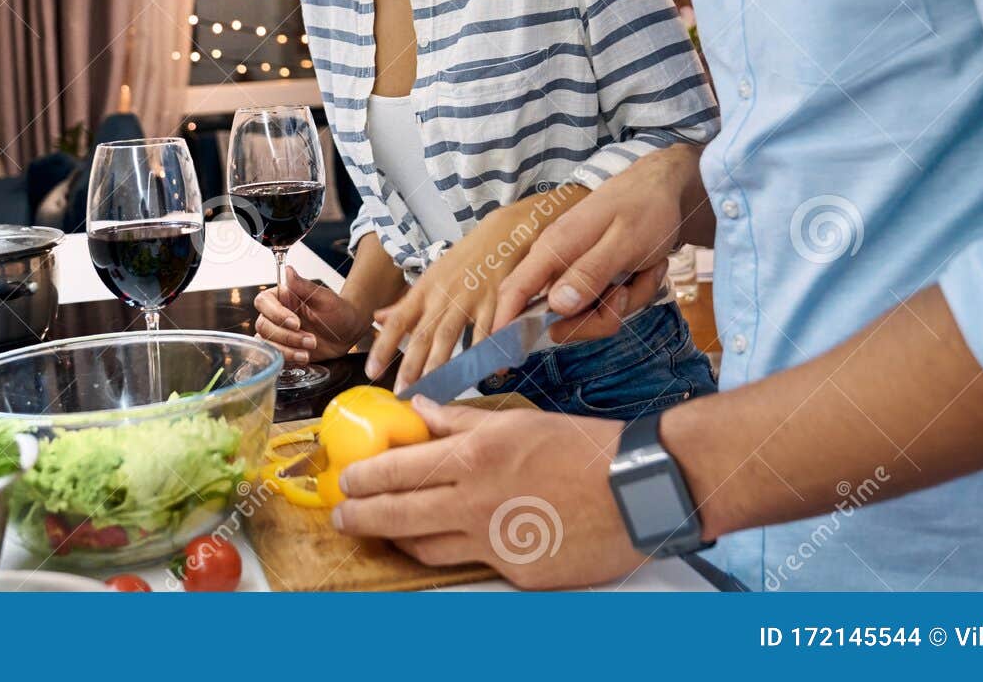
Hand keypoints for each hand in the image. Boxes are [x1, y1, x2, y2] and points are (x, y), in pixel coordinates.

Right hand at [253, 266, 368, 363]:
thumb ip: (303, 286)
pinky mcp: (283, 349)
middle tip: (311, 339)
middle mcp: (276, 315)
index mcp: (282, 298)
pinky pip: (275, 356)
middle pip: (264, 325)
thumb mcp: (324, 297)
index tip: (296, 322)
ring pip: (267, 343)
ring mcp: (278, 333)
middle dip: (287, 336)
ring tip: (310, 348)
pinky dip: (289, 358)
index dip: (276, 314)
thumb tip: (288, 270)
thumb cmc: (338, 311)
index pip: (264, 302)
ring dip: (288, 349)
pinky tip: (304, 356)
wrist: (348, 331)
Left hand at [332, 398, 644, 589]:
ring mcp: (496, 542)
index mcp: (475, 456)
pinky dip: (464, 551)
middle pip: (398, 515)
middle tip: (344, 517)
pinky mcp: (518, 572)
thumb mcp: (518, 422)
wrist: (639, 489)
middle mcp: (477, 501)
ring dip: (401, 540)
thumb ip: (462, 419)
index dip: (364, 478)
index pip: (399, 470)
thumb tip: (421, 410)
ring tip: (388, 532)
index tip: (348, 480)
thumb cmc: (585, 449)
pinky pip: (477, 564)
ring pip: (427, 548)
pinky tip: (460, 542)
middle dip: (361, 517)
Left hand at [365, 187, 585, 390]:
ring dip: (440, 365)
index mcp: (425, 290)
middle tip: (401, 392)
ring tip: (432, 389)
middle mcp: (443, 296)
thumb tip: (378, 319)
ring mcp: (469, 300)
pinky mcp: (496, 303)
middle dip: (411, 366)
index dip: (383, 346)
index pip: (398, 320)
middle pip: (423, 334)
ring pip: (450, 336)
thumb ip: (406, 303)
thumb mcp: (431, 277)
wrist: (502, 233)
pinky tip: (487, 373)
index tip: (371, 370)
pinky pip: (489, 333)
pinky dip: (488, 354)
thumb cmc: (465, 259)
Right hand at [495, 146, 702, 332]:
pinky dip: (632, 293)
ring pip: (589, 315)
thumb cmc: (644, 208)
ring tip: (643, 270)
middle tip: (624, 295)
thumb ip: (589, 273)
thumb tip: (556, 307)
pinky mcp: (593, 276)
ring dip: (623, 303)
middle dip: (598, 318)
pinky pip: (607, 304)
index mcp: (554, 249)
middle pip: (559, 318)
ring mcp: (576, 271)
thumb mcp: (624, 242)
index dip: (503, 326)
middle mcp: (557, 262)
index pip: (514, 292)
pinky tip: (647, 269)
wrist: (665, 188)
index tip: (500, 361)